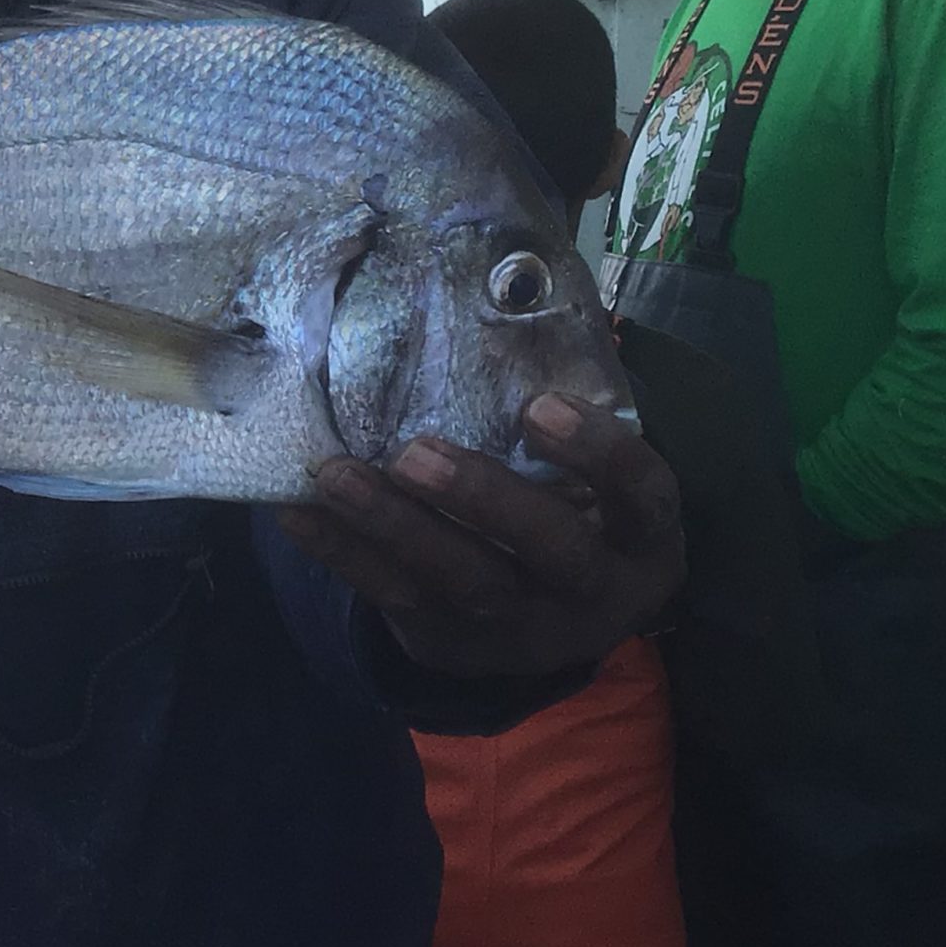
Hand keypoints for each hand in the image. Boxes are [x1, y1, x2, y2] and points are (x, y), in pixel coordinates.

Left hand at [278, 394, 684, 681]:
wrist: (550, 614)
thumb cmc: (569, 505)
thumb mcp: (590, 476)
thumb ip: (556, 417)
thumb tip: (495, 300)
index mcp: (644, 539)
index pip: (642, 496)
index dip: (599, 455)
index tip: (539, 406)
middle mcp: (596, 593)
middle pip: (551, 550)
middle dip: (482, 499)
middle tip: (414, 452)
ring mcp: (526, 631)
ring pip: (464, 584)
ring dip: (394, 527)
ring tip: (335, 476)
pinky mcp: (456, 646)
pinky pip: (397, 601)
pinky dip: (345, 555)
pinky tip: (301, 512)